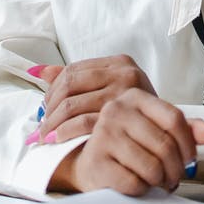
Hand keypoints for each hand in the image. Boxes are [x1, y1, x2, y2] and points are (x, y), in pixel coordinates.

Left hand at [28, 55, 156, 143]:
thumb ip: (77, 79)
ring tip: (45, 135)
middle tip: (42, 126)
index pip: (73, 70)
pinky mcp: (124, 118)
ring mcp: (125, 94)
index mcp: (120, 63)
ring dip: (53, 122)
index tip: (45, 108)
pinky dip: (66, 132)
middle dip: (50, 107)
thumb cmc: (136, 114)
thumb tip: (38, 71)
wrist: (165, 135)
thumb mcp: (110, 89)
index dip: (53, 89)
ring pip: (73, 104)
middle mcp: (125, 73)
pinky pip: (84, 122)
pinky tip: (57, 140)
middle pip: (69, 85)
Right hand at [47, 88, 203, 195]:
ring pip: (151, 166)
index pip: (174, 118)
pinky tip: (138, 184)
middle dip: (176, 168)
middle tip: (174, 176)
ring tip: (157, 180)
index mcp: (134, 97)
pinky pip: (134, 183)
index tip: (190, 158)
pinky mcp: (96, 161)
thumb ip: (187, 129)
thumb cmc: (128, 144)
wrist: (92, 162)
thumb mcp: (156, 129)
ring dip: (160, 180)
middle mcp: (116, 111)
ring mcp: (103, 135)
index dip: (188, 143)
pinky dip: (142, 189)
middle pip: (165, 144)